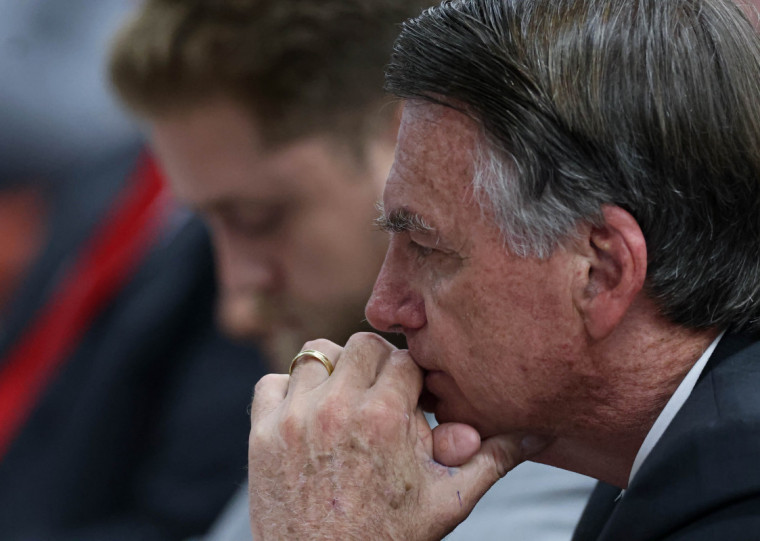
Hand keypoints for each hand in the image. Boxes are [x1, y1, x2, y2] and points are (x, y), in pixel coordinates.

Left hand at [248, 332, 549, 539]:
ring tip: (346, 402)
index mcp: (386, 418)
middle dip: (378, 364)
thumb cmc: (389, 539)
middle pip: (362, 344)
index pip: (405, 358)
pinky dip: (288, 391)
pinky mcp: (262, 434)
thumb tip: (539, 432)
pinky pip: (272, 382)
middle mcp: (337, 408)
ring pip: (315, 353)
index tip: (413, 396)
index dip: (413, 376)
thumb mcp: (448, 501)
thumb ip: (492, 458)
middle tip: (383, 395)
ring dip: (334, 371)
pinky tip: (308, 416)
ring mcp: (294, 418)